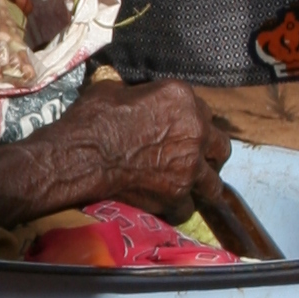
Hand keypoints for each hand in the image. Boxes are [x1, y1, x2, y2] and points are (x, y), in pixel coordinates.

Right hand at [45, 77, 233, 220]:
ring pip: (213, 182)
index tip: (180, 130)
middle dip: (209, 152)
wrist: (79, 156)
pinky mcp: (177, 195)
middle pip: (220, 146)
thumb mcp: (113, 89)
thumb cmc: (92, 119)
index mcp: (182, 98)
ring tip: (191, 186)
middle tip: (194, 157)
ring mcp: (190, 167)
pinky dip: (179, 207)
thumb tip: (131, 92)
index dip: (192, 121)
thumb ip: (137, 92)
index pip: (203, 110)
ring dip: (203, 184)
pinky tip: (168, 203)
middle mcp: (195, 131)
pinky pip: (188, 208)